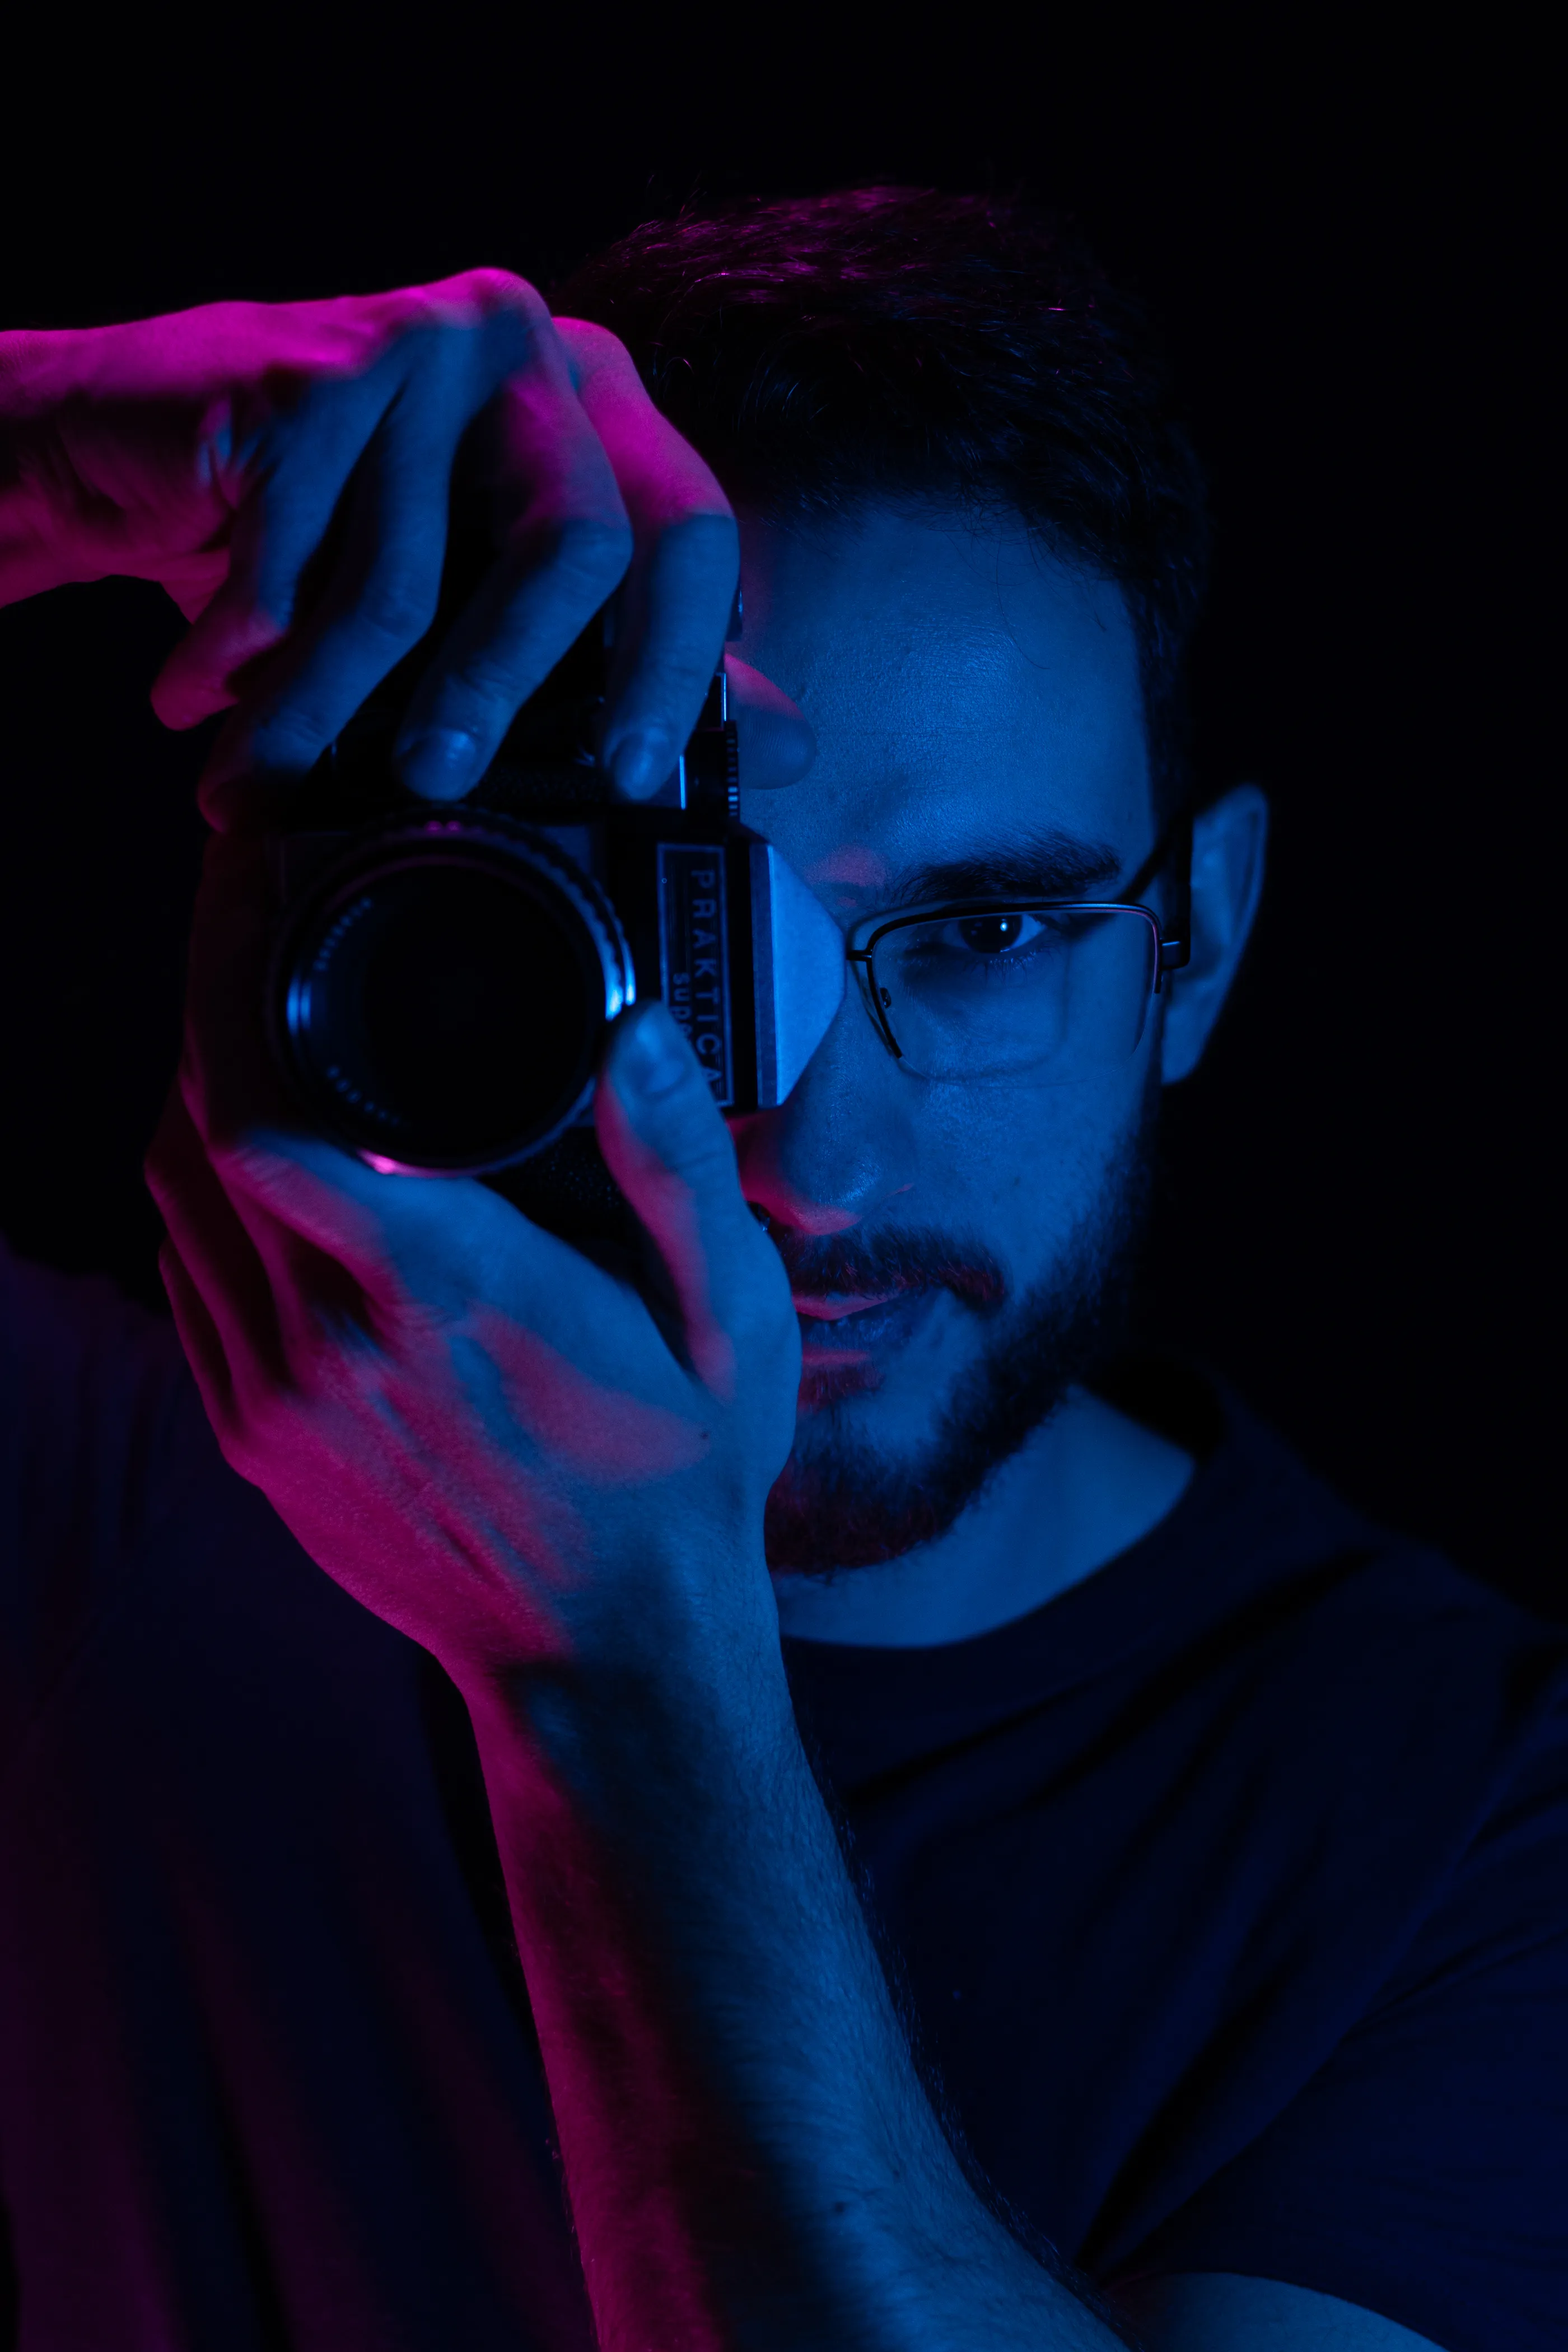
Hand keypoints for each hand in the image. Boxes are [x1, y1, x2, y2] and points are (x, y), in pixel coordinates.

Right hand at [0, 275, 813, 822]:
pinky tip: (198, 690)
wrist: (132, 446)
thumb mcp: (483, 606)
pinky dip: (241, 647)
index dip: (674, 667)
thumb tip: (789, 748)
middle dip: (498, 690)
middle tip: (436, 785)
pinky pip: (299, 555)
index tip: (632, 779)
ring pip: (409, 578)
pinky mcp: (315, 363)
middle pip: (573, 542)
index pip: (689, 533)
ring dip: (321, 708)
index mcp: (602, 407)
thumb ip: (631, 666)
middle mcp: (532, 353)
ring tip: (255, 784)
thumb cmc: (330, 541)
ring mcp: (426, 343)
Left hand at [143, 831, 801, 1699]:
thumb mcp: (735, 1321)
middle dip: (211, 995)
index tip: (259, 879)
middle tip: (254, 907)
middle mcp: (332, 1341)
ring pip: (174, 1190)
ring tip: (260, 1008)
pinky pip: (183, 1270)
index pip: (265, 1107)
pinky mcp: (248, 1437)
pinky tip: (257, 1141)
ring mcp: (275, 1396)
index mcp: (448, 1289)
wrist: (603, 1660)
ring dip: (200, 1084)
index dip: (232, 974)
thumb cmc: (681, 1481)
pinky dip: (201, 1183)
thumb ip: (681, 1169)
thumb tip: (636, 1029)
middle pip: (200, 1120)